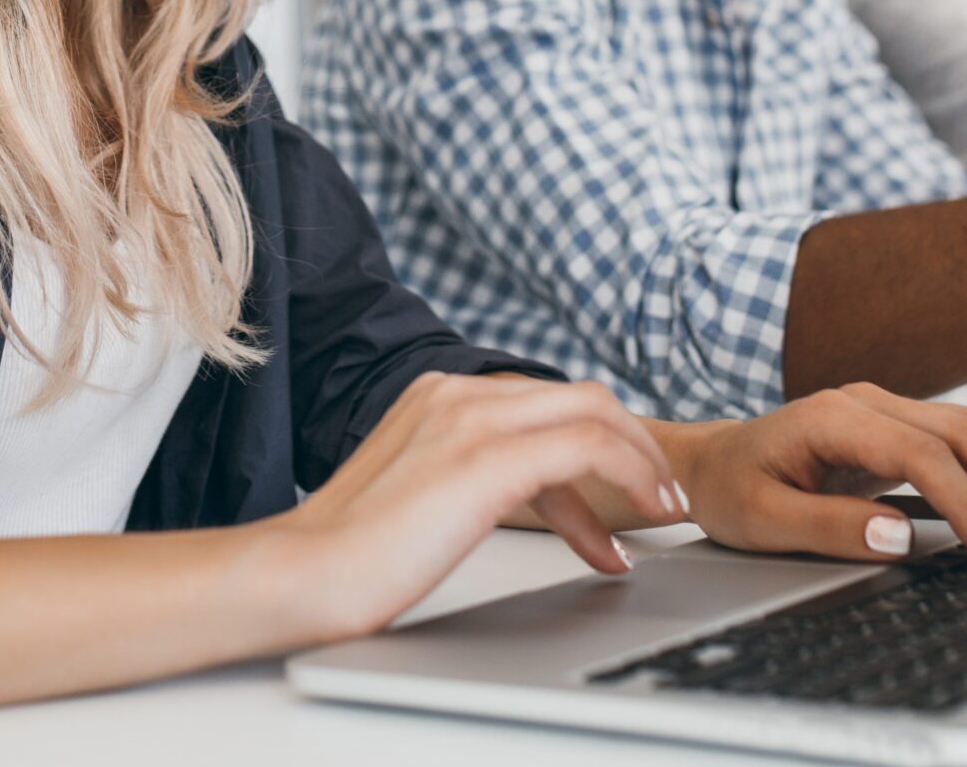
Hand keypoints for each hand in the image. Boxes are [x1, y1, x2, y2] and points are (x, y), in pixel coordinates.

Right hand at [259, 374, 682, 642]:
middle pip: (580, 396)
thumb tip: (522, 502)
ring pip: (593, 412)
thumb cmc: (352, 555)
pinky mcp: (486, 460)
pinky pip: (587, 448)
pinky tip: (636, 523)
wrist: (303, 573)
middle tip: (659, 497)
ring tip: (662, 512)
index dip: (596, 446)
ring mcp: (471, 420)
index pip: (542, 403)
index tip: (620, 498)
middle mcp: (456, 392)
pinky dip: (628, 476)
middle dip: (634, 445)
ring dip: (641, 462)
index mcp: (437, 394)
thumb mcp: (420, 494)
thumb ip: (464, 476)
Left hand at [677, 384, 966, 568]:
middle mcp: (868, 402)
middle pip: (966, 431)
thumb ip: (829, 527)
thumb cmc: (730, 489)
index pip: (924, 453)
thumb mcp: (762, 519)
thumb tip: (898, 539)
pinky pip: (964, 441)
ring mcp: (887, 409)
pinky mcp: (900, 428)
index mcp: (834, 416)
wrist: (711, 464)